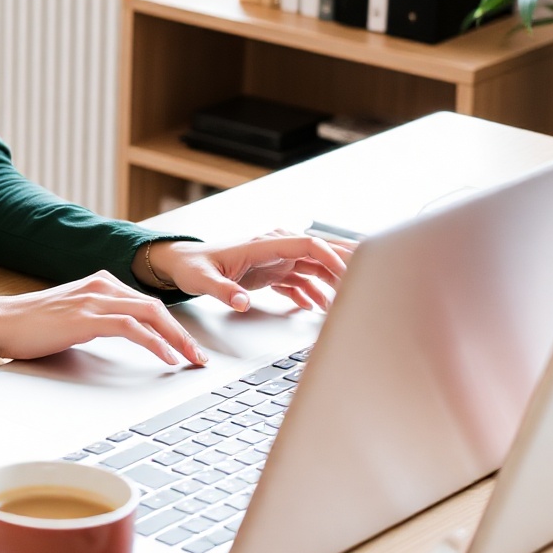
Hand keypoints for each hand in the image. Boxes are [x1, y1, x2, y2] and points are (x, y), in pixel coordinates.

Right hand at [0, 271, 205, 368]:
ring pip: (150, 314)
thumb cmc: (30, 325)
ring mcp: (94, 299)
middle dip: (183, 333)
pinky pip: (132, 327)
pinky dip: (154, 342)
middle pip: (156, 306)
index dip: (173, 326)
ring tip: (192, 359)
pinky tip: (166, 357)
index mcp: (100, 283)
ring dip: (177, 339)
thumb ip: (98, 320)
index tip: (188, 347)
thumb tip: (122, 336)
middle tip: (200, 357)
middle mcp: (101, 285)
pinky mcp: (86, 317)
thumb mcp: (72, 318)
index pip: (148, 303)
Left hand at [138, 230, 350, 314]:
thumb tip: (243, 301)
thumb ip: (224, 290)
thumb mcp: (203, 280)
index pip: (307, 244)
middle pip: (319, 251)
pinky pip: (302, 281)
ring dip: (332, 282)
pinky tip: (320, 308)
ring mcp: (276, 260)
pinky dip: (314, 293)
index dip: (331, 257)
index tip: (347, 275)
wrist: (182, 264)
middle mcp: (274, 248)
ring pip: (315, 267)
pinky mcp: (273, 272)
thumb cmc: (192, 266)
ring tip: (348, 302)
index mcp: (263, 244)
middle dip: (345, 262)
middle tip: (370, 277)